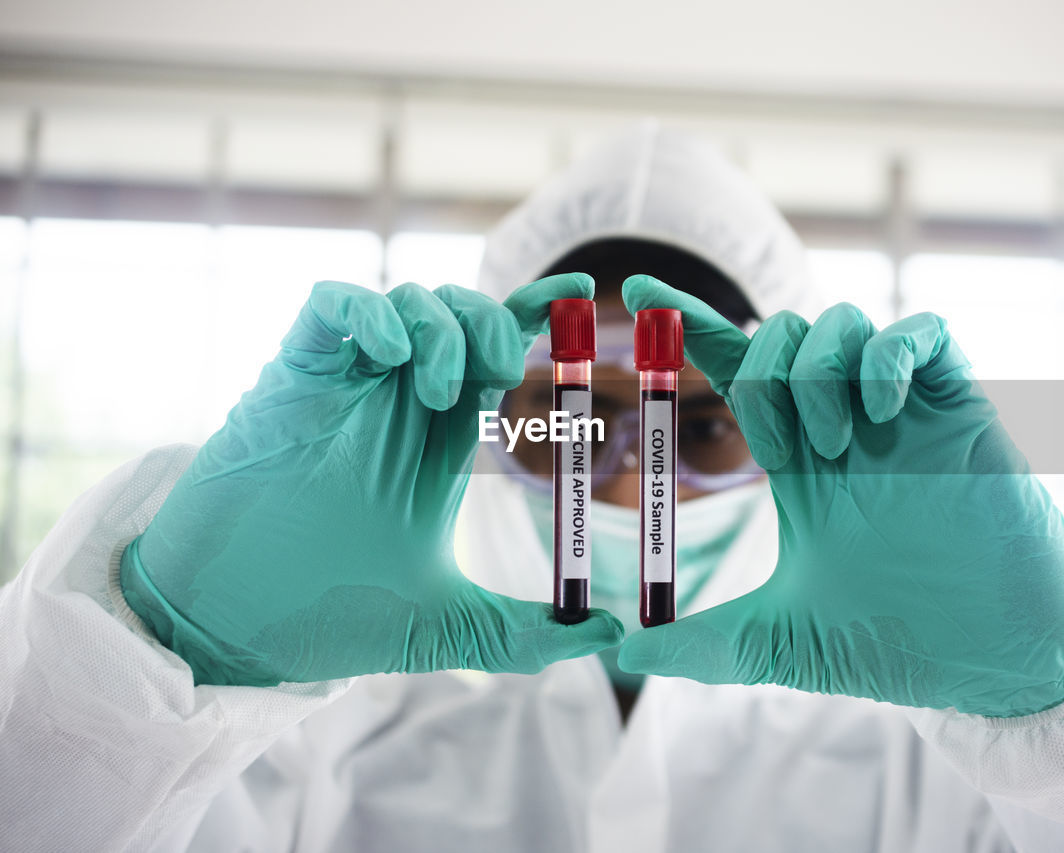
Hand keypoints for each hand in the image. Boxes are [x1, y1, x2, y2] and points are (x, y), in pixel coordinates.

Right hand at [121, 275, 622, 686]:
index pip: (494, 357)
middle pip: (458, 314)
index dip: (535, 316)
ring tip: (443, 391)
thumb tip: (608, 636)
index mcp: (437, 441)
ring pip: (405, 300)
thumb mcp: (446, 627)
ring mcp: (344, 385)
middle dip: (493, 320)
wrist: (232, 627)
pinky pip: (332, 305)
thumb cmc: (328, 617)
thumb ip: (525, 633)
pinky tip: (391, 357)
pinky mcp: (291, 376)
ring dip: (440, 327)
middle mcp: (396, 403)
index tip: (580, 293)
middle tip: (502, 370)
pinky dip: (371, 313)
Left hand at [616, 275, 1063, 716]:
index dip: (689, 326)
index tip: (641, 288)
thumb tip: (625, 654)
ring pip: (840, 322)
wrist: (992, 657)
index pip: (735, 371)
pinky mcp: (959, 406)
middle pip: (781, 333)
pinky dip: (888, 356)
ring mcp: (901, 411)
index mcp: (799, 461)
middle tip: (783, 450)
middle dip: (761, 372)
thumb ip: (705, 644)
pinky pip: (921, 332)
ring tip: (835, 445)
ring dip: (816, 372)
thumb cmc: (897, 641)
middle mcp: (844, 423)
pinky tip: (882, 412)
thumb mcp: (782, 641)